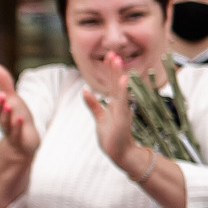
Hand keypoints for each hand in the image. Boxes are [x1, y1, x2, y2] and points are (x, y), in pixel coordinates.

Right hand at [0, 64, 43, 157]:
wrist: (25, 142)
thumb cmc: (17, 117)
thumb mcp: (12, 99)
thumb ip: (4, 83)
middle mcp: (2, 121)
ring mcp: (10, 131)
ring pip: (6, 123)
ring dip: (6, 114)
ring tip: (8, 104)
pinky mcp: (19, 140)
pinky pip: (17, 133)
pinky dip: (17, 127)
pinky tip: (20, 119)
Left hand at [80, 51, 149, 177]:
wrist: (121, 154)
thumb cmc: (111, 137)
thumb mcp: (99, 118)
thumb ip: (93, 104)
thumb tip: (84, 90)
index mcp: (115, 104)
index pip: (111, 83)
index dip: (110, 70)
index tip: (109, 56)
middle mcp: (120, 105)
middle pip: (115, 83)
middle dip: (114, 68)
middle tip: (113, 53)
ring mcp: (122, 111)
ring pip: (119, 90)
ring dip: (117, 75)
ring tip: (116, 61)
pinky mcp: (123, 120)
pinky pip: (122, 103)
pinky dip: (122, 92)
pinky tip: (123, 81)